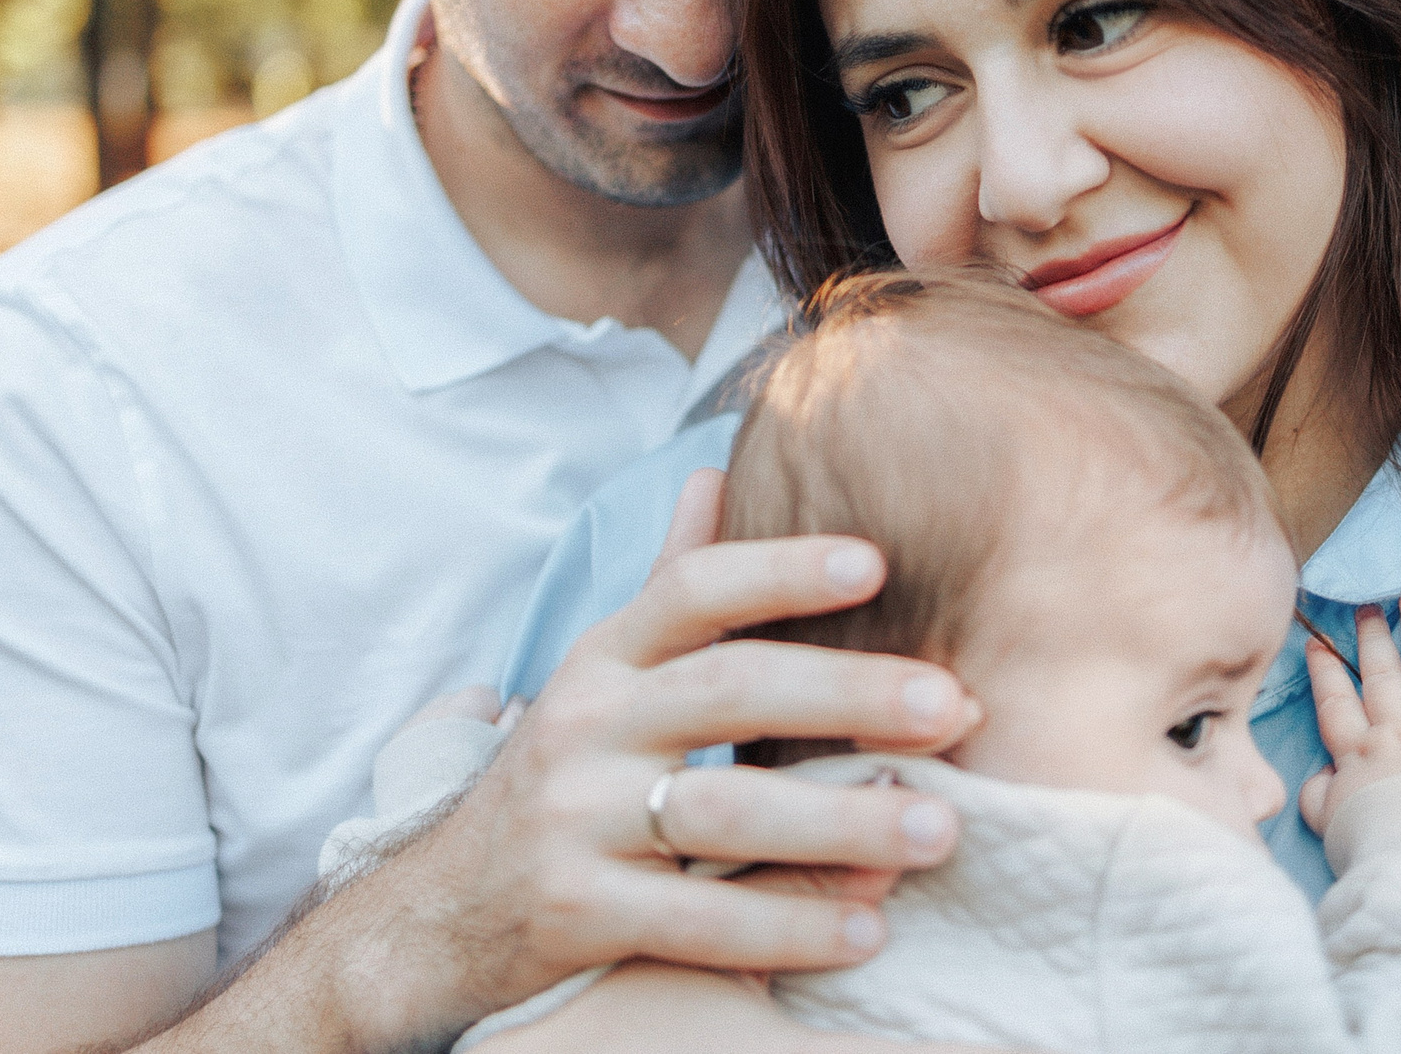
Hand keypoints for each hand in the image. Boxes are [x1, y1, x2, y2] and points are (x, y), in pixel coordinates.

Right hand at [313, 467, 978, 1045]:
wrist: (444, 910)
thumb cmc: (566, 773)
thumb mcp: (604, 672)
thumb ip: (667, 582)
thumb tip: (712, 471)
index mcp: (604, 658)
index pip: (691, 591)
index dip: (780, 569)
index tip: (877, 563)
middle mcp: (584, 726)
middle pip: (729, 691)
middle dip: (851, 694)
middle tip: (956, 707)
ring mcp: (574, 821)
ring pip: (723, 815)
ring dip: (843, 823)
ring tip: (941, 828)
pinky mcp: (577, 914)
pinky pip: (699, 922)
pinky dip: (789, 927)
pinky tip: (870, 929)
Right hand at [1298, 593, 1400, 835]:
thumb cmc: (1377, 853)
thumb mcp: (1330, 827)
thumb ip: (1319, 796)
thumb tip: (1319, 776)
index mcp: (1358, 755)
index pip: (1336, 703)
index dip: (1325, 672)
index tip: (1318, 643)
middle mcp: (1398, 733)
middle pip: (1381, 676)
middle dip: (1372, 639)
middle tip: (1367, 607)